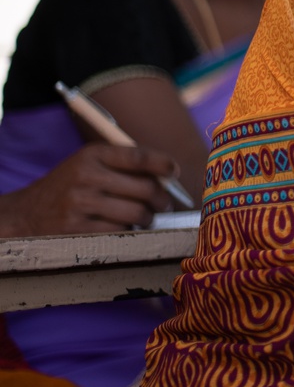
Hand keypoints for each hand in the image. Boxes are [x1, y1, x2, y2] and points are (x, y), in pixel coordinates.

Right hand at [0, 143, 176, 237]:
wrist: (26, 214)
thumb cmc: (69, 187)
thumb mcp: (89, 164)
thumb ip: (123, 165)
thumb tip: (167, 174)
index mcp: (92, 155)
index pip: (138, 156)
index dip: (163, 164)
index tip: (174, 172)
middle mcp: (86, 177)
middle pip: (144, 188)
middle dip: (161, 198)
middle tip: (164, 203)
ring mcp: (81, 204)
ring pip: (137, 213)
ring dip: (148, 218)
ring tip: (146, 217)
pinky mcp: (78, 230)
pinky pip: (120, 231)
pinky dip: (128, 231)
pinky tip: (124, 227)